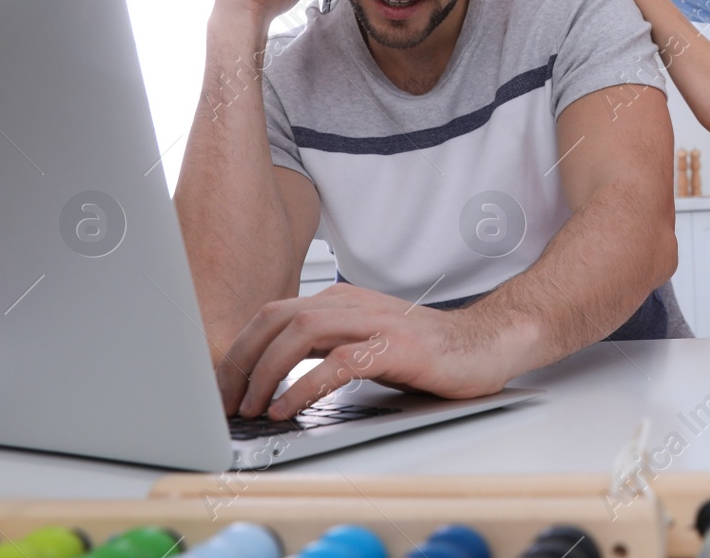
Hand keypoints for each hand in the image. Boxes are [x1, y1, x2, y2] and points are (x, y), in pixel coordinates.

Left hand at [219, 283, 516, 418]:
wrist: (486, 343)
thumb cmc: (427, 351)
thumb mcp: (363, 343)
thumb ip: (323, 348)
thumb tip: (271, 377)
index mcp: (340, 301)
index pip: (272, 315)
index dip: (239, 350)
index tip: (222, 386)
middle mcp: (352, 304)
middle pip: (276, 318)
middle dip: (241, 359)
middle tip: (226, 399)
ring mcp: (375, 322)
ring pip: (300, 332)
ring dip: (266, 371)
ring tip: (251, 406)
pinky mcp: (396, 347)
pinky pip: (337, 362)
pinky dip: (304, 385)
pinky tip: (289, 407)